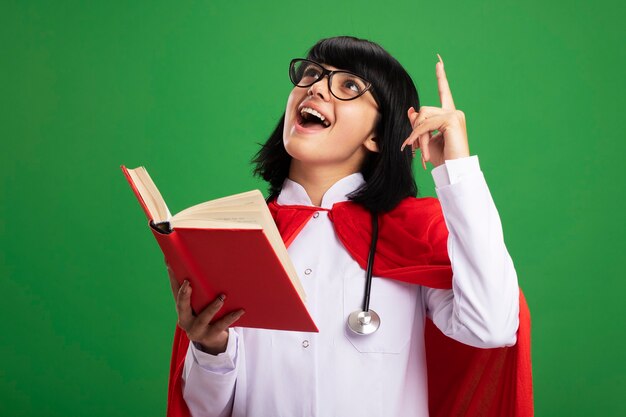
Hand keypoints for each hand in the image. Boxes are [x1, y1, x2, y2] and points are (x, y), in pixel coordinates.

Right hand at [166, 262, 244, 354]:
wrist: (212, 339)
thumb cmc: (204, 312)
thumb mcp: (199, 300)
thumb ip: (197, 284)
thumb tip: (194, 260)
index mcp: (181, 307)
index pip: (174, 290)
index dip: (172, 277)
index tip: (170, 263)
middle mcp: (184, 320)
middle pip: (181, 306)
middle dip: (184, 295)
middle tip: (188, 283)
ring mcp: (197, 329)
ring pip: (203, 318)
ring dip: (212, 307)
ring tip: (222, 297)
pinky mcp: (210, 336)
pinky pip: (221, 326)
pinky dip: (231, 317)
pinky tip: (240, 310)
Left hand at [401, 54, 469, 168]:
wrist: (454, 170)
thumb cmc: (442, 158)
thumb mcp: (426, 139)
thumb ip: (419, 124)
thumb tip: (411, 110)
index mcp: (450, 114)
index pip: (444, 93)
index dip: (441, 78)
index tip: (438, 62)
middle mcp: (454, 112)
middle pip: (424, 110)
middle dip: (415, 128)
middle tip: (412, 147)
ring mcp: (455, 115)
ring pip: (423, 116)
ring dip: (416, 134)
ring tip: (417, 150)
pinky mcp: (451, 120)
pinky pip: (426, 124)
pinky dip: (417, 135)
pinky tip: (415, 146)